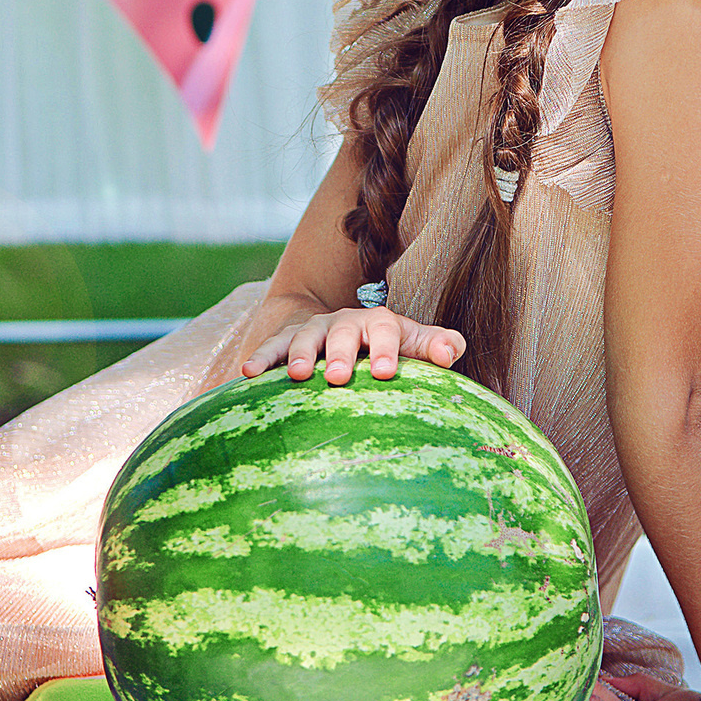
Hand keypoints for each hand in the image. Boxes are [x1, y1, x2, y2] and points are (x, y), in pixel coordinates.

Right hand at [240, 306, 465, 384]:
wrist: (343, 332)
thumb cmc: (385, 348)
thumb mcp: (412, 344)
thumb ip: (436, 345)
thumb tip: (452, 351)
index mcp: (378, 323)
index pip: (384, 330)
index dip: (385, 349)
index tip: (385, 373)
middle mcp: (343, 323)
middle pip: (341, 333)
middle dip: (340, 354)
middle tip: (338, 378)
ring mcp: (312, 331)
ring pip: (304, 338)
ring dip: (300, 355)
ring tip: (299, 375)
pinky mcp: (285, 343)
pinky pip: (271, 348)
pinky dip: (261, 358)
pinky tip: (247, 373)